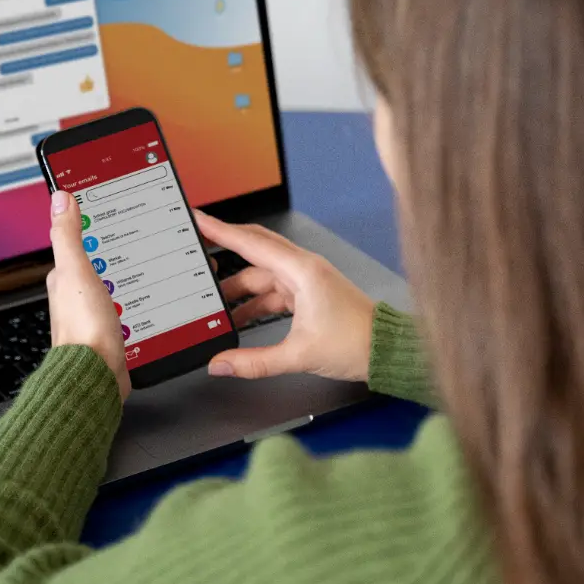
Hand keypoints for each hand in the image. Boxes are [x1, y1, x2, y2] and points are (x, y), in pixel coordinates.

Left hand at [46, 190, 129, 401]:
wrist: (97, 375)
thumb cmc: (85, 329)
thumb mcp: (76, 272)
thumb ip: (68, 235)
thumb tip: (60, 199)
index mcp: (63, 279)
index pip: (73, 244)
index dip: (88, 227)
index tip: (103, 212)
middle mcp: (73, 298)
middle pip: (92, 265)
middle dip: (108, 253)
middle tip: (129, 237)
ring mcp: (90, 315)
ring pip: (107, 287)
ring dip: (120, 277)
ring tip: (138, 264)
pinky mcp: (108, 333)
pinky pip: (119, 308)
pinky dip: (129, 299)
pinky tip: (139, 298)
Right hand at [194, 210, 375, 381]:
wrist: (386, 350)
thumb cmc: (356, 344)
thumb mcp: (298, 356)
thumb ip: (254, 362)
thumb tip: (222, 364)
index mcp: (302, 271)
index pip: (252, 243)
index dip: (221, 231)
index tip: (199, 219)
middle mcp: (304, 268)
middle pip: (255, 251)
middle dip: (224, 253)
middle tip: (197, 251)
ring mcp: (307, 279)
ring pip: (262, 275)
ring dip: (238, 289)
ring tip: (212, 303)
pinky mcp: (310, 293)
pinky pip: (274, 290)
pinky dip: (255, 301)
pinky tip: (239, 316)